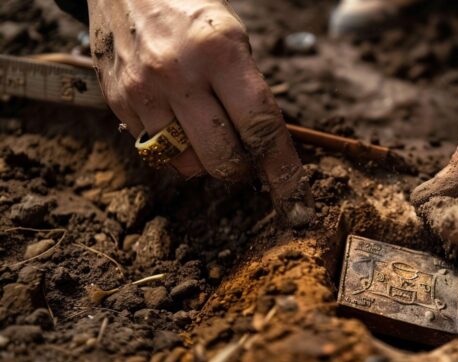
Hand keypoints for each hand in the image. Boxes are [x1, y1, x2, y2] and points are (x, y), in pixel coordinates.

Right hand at [87, 0, 312, 224]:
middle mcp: (179, 74)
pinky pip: (155, 152)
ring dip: (206, 161)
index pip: (261, 127)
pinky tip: (177, 119)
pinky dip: (175, 149)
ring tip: (207, 130)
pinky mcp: (118, 101)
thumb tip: (266, 149)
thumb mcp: (233, 36)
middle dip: (242, 169)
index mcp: (220, 53)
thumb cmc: (192, 12)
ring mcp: (143, 90)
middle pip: (223, 158)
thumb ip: (248, 89)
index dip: (283, 171)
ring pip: (187, 164)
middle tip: (245, 154)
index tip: (298, 205)